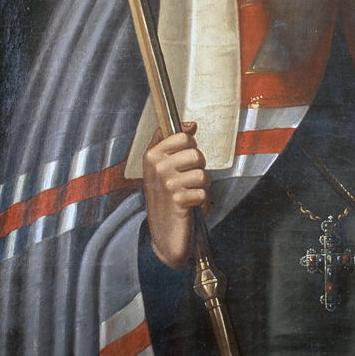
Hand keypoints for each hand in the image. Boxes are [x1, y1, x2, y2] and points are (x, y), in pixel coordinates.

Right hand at [142, 122, 208, 269]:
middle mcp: (156, 167)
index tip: (183, 160)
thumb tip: (190, 123)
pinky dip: (201, 201)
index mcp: (151, 154)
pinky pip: (203, 192)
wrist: (164, 231)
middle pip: (195, 154)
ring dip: (201, 187)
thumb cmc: (166, 195)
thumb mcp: (163, 165)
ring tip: (189, 193)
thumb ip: (174, 142)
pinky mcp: (177, 200)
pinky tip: (189, 206)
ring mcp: (166, 183)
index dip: (190, 148)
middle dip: (198, 168)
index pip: (183, 136)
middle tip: (187, 181)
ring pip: (202, 174)